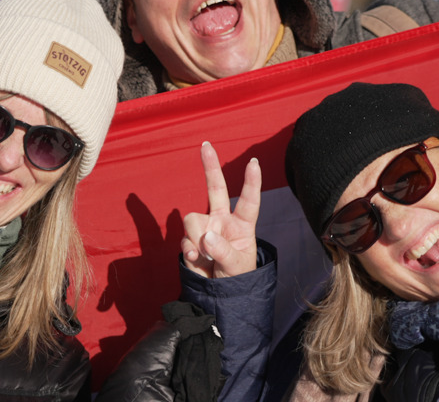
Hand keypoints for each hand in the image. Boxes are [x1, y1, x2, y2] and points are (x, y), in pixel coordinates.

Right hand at [181, 142, 260, 278]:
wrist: (220, 295)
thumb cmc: (237, 277)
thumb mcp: (238, 267)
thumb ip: (223, 251)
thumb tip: (206, 237)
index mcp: (242, 225)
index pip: (249, 200)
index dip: (251, 182)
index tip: (253, 162)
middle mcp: (222, 221)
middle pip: (216, 189)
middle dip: (210, 166)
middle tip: (205, 144)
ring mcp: (205, 228)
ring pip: (192, 219)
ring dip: (197, 238)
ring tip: (206, 257)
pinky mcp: (190, 240)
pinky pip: (184, 238)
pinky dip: (189, 251)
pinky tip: (197, 262)